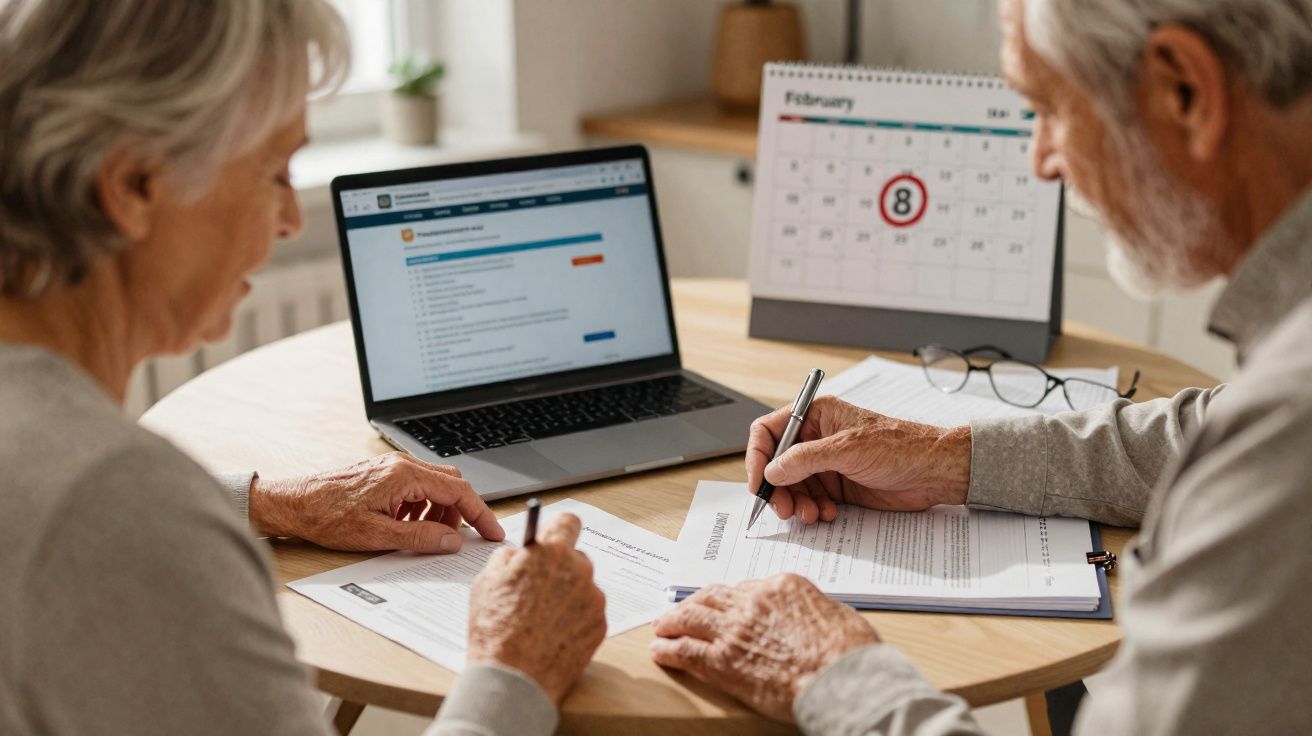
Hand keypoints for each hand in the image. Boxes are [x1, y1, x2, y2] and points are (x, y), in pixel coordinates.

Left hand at [248, 452, 503, 552]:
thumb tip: (451, 541)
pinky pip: (417, 487)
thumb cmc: (326, 516)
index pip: (458, 492)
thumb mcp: (376, 535)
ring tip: (424, 535)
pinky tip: (407, 525)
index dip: (480, 513)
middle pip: (451, 484)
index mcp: (404, 475)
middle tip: (460, 539)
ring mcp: (392, 466)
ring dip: (439, 511)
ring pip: (435, 486)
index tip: (493, 531)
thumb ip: (419, 537)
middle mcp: (401, 464)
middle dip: (461, 512)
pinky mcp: (384, 472)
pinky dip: (423, 507)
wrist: (293, 503)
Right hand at [467, 513, 606, 702]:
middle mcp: (578, 570)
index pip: (568, 522)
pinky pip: (589, 612)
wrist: (512, 679)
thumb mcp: (486, 582)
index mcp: (550, 553)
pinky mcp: (600, 625)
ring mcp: (593, 599)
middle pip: (575, 557)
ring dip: (568, 595)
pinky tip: (553, 634)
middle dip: (559, 568)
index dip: (557, 530)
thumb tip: (518, 553)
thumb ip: (507, 558)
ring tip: (542, 619)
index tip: (551, 539)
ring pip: (583, 586)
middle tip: (538, 588)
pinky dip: (575, 619)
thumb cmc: (495, 631)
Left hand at [650, 574, 876, 722]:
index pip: (746, 588)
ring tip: (663, 627)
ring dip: (673, 621)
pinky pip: (686, 650)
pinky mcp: (722, 661)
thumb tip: (811, 617)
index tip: (723, 606)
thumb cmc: (851, 654)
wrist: (842, 680)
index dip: (730, 599)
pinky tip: (660, 651)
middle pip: (713, 597)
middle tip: (682, 610)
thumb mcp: (838, 615)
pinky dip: (669, 649)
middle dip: (695, 603)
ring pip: (692, 617)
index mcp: (783, 586)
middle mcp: (754, 602)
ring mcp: (735, 630)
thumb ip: (813, 610)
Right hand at [746, 396, 971, 522]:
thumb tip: (771, 470)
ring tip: (810, 515)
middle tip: (784, 509)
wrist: (934, 471)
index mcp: (816, 416)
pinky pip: (811, 500)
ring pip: (792, 486)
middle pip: (777, 464)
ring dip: (796, 503)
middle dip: (778, 488)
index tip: (759, 483)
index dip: (757, 457)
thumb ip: (805, 459)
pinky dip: (813, 510)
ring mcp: (827, 463)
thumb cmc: (900, 447)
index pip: (769, 432)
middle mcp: (817, 438)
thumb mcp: (847, 449)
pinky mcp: (838, 486)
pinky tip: (827, 514)